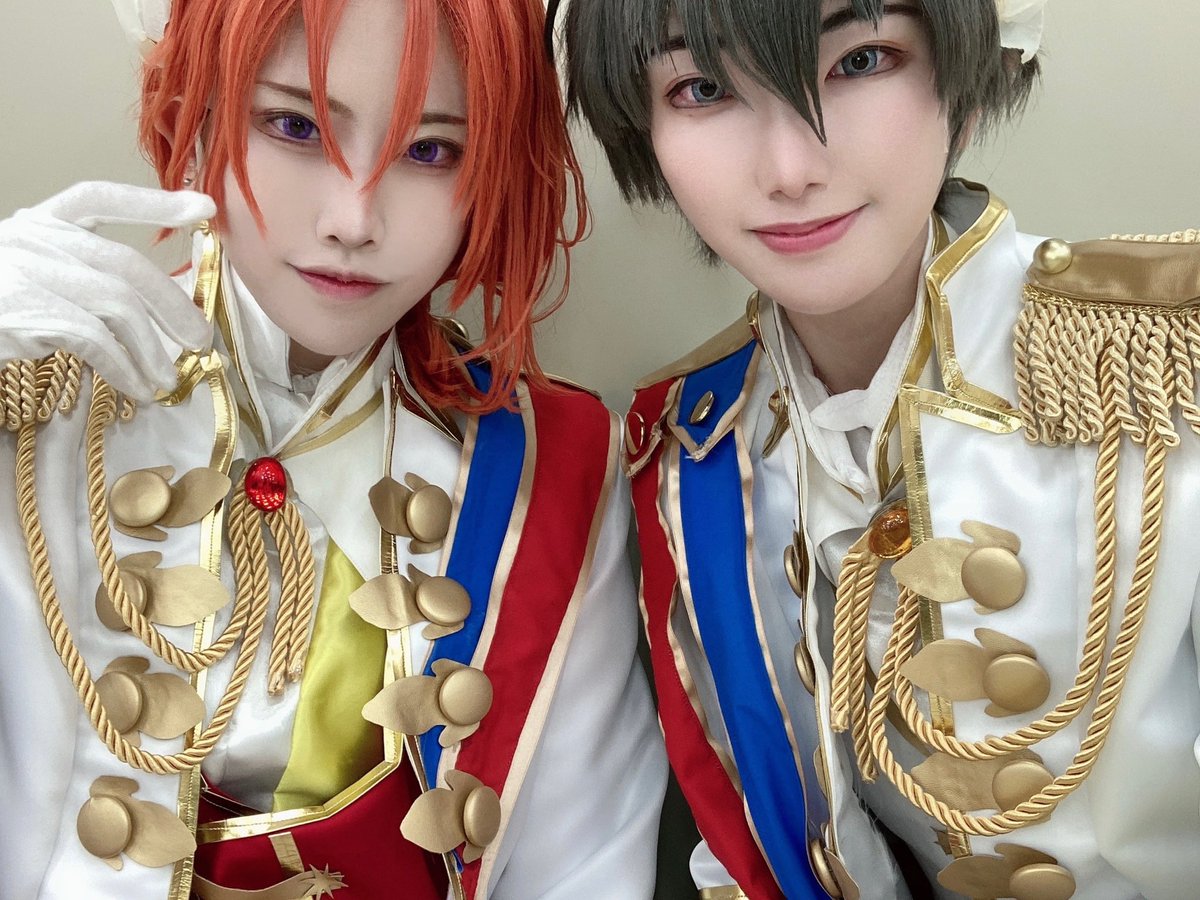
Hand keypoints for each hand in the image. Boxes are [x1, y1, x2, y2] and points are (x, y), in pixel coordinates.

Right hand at [0, 181, 216, 401]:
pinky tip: (138, 387)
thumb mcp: (34, 275)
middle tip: (200, 337)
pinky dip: (125, 368)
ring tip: (168, 376)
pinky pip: (94, 340)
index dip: (150, 201)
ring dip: (152, 348)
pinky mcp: (26, 312)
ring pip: (116, 305)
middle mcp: (32, 239)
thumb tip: (159, 307)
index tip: (203, 208)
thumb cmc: (0, 308)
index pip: (97, 197)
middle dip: (172, 303)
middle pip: (123, 264)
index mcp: (38, 223)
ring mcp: (27, 273)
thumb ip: (82, 273)